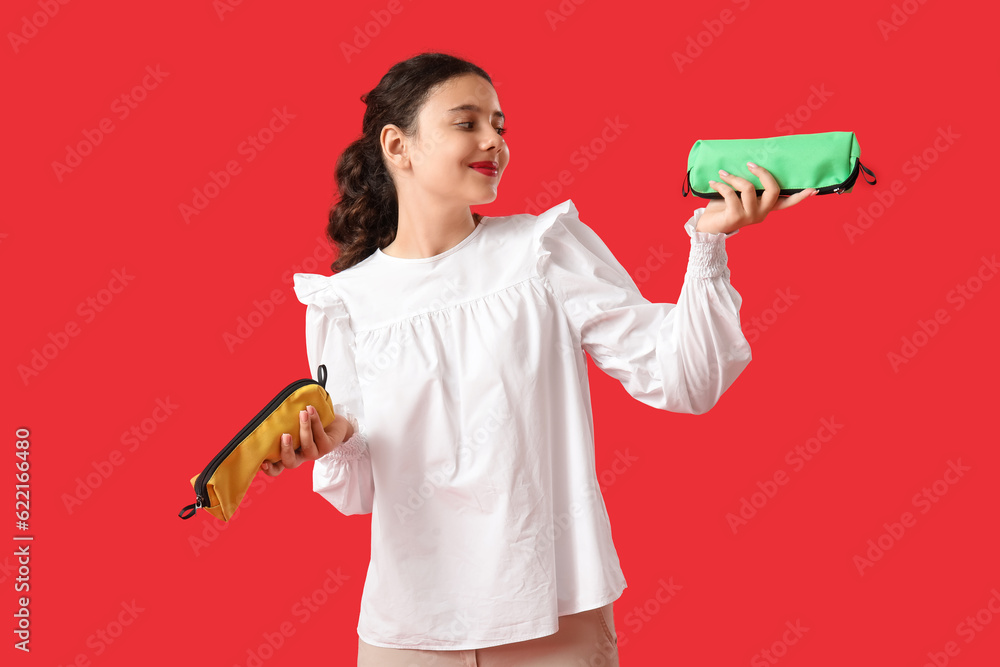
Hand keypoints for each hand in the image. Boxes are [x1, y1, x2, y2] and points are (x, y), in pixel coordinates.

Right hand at [259, 405, 354, 475]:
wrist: (335, 425)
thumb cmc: (309, 424)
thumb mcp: (294, 426)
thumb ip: (284, 426)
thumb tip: (268, 415)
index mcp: (290, 454)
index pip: (277, 468)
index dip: (270, 470)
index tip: (263, 462)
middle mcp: (301, 457)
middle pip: (291, 463)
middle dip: (286, 450)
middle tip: (285, 435)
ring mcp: (315, 453)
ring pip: (307, 445)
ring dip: (304, 428)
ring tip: (302, 413)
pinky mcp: (327, 447)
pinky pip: (320, 435)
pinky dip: (315, 421)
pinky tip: (311, 410)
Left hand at [696, 163, 817, 234]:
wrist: (707, 226)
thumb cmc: (723, 206)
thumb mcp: (739, 194)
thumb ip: (749, 185)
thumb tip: (750, 162)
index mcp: (765, 208)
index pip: (787, 203)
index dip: (800, 197)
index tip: (813, 190)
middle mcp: (761, 214)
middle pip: (773, 189)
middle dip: (762, 173)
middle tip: (750, 164)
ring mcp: (749, 217)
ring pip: (748, 188)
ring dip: (733, 177)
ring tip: (723, 174)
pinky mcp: (735, 218)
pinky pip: (731, 194)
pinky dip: (721, 185)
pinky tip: (713, 183)